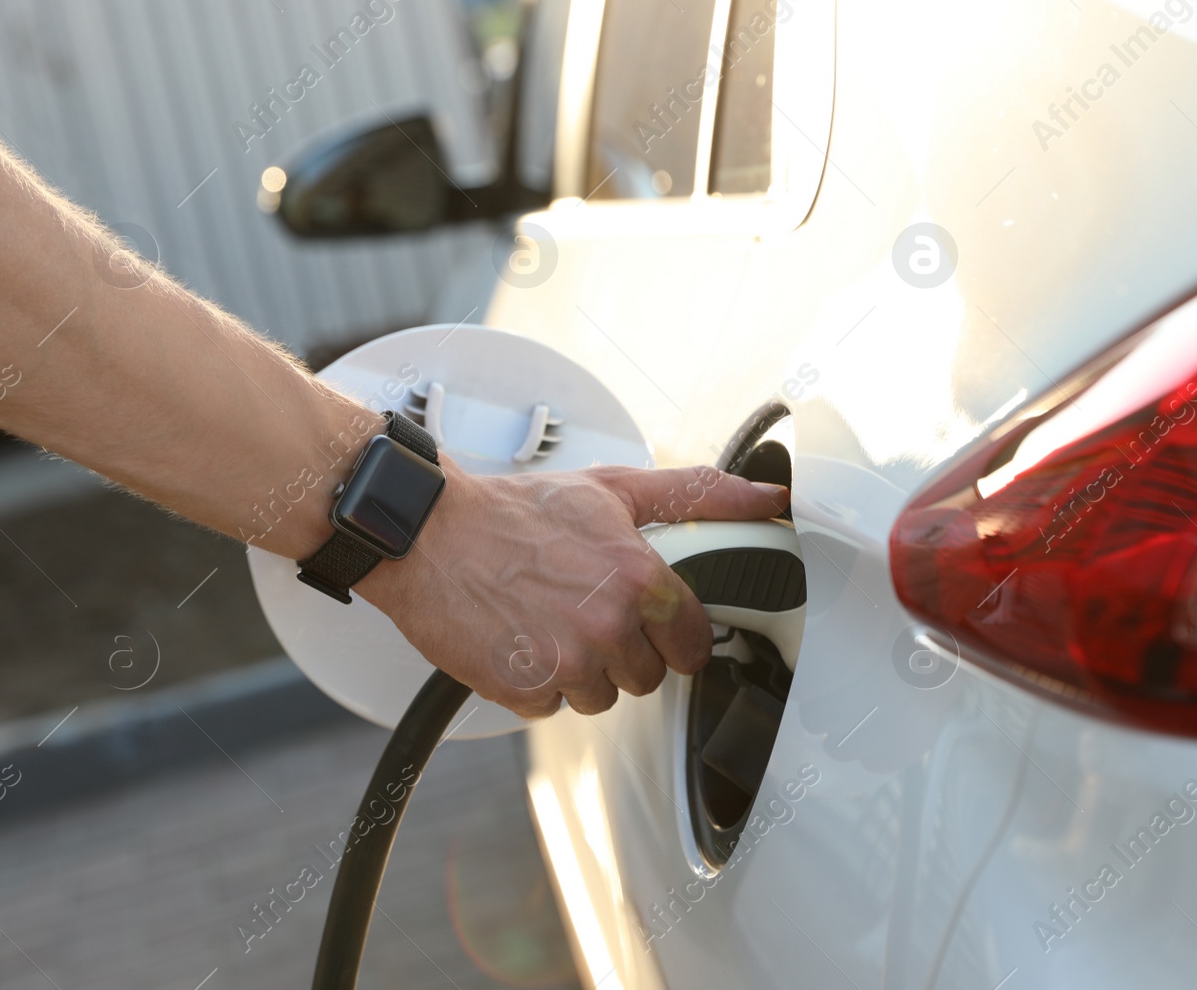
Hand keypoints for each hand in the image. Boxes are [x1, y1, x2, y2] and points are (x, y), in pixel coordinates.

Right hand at [356, 460, 788, 716]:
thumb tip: (768, 496)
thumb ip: (697, 495)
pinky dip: (537, 683)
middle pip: (647, 677)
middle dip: (622, 651)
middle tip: (584, 609)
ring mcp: (565, 664)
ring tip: (548, 621)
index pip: (693, 644)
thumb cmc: (518, 510)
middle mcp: (608, 626)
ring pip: (601, 698)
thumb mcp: (614, 490)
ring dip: (580, 670)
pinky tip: (520, 640)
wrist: (428, 534)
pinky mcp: (523, 690)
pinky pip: (552, 707)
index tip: (651, 623)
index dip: (672, 635)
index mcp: (639, 579)